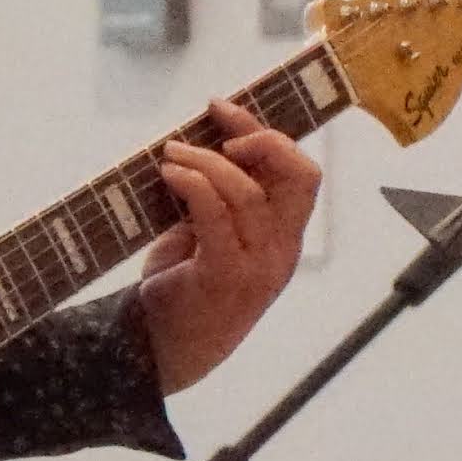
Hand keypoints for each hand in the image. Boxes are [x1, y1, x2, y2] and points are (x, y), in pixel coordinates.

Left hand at [132, 100, 319, 395]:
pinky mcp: (223, 276)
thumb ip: (221, 197)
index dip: (270, 134)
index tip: (225, 110)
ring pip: (247, 191)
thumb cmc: (183, 284)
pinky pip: (215, 215)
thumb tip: (203, 138)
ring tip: (171, 154)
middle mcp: (280, 251)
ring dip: (205, 160)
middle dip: (258, 137)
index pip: (302, 175)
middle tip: (214, 123)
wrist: (159, 350)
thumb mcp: (210, 234)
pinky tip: (170, 173)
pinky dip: (192, 183)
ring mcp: (256, 266)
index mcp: (284, 238)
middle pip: (298, 176)